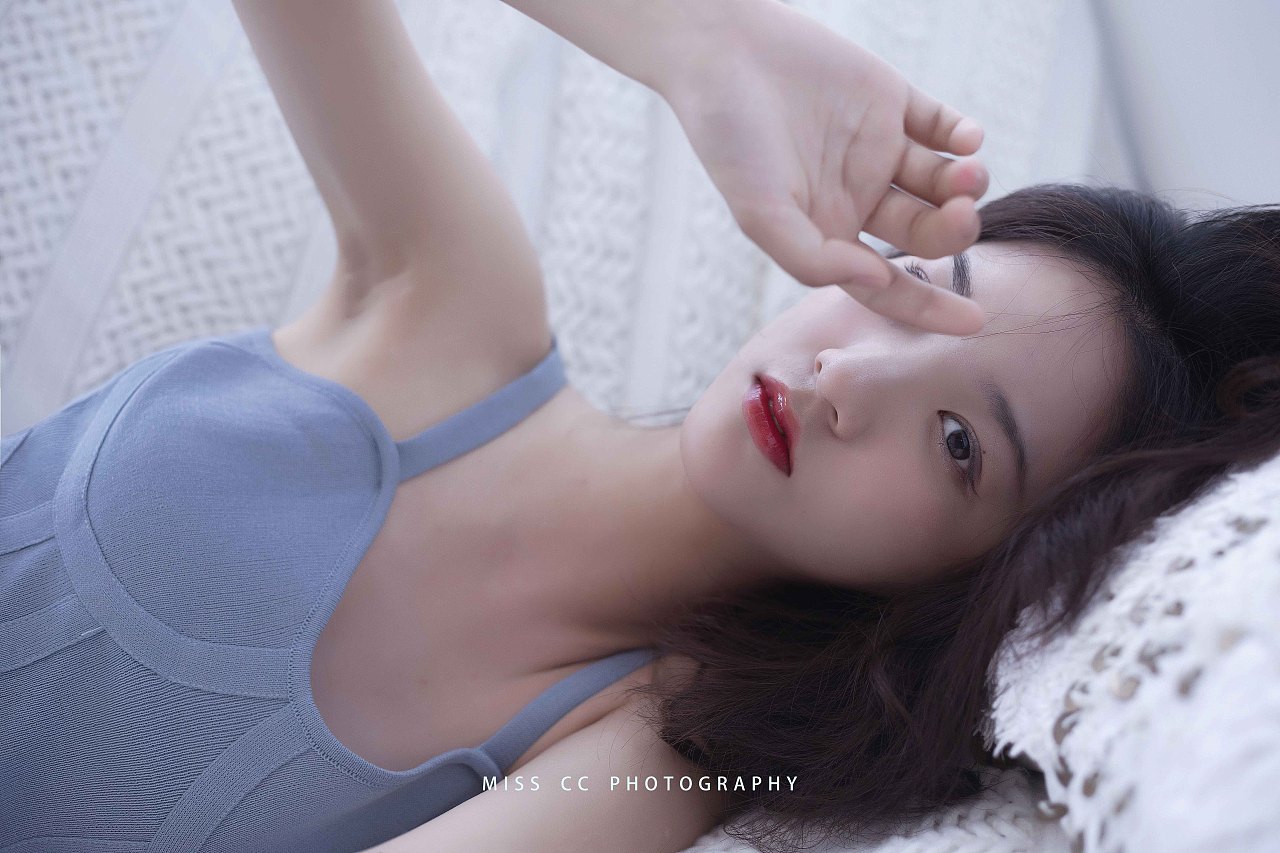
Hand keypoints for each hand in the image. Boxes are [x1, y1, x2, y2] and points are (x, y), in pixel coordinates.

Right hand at [659, 0, 990, 335]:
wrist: (722, 52)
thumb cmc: (729, 137)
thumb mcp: (760, 213)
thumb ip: (812, 260)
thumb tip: (876, 280)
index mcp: (827, 232)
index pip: (886, 285)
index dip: (929, 307)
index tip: (975, 321)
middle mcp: (858, 196)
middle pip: (926, 233)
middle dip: (953, 233)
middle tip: (963, 216)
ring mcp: (878, 147)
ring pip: (943, 182)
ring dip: (967, 185)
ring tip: (968, 174)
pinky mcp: (890, 100)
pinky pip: (942, 125)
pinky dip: (964, 135)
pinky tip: (966, 141)